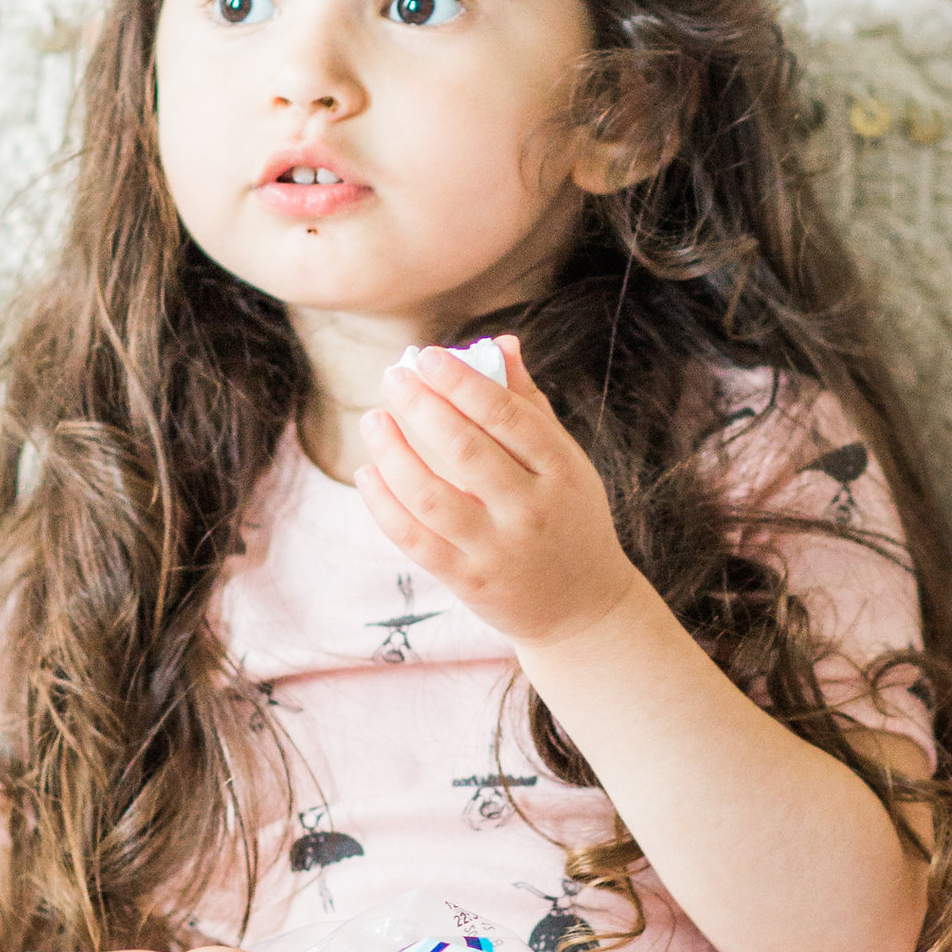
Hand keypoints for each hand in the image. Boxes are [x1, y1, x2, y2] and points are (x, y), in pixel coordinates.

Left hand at [356, 336, 638, 653]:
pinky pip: (415, 540)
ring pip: (431, 495)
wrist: (583, 609)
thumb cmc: (569, 518)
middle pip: (465, 450)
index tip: (428, 356)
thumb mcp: (565, 462)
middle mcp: (532, 510)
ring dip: (393, 453)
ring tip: (373, 420)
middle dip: (421, 407)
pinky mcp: (469, 582)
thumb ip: (529, 405)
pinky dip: (385, 505)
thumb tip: (500, 342)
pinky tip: (369, 473)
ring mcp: (499, 550)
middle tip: (393, 378)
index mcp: (562, 470)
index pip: (507, 416)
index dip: (463, 382)